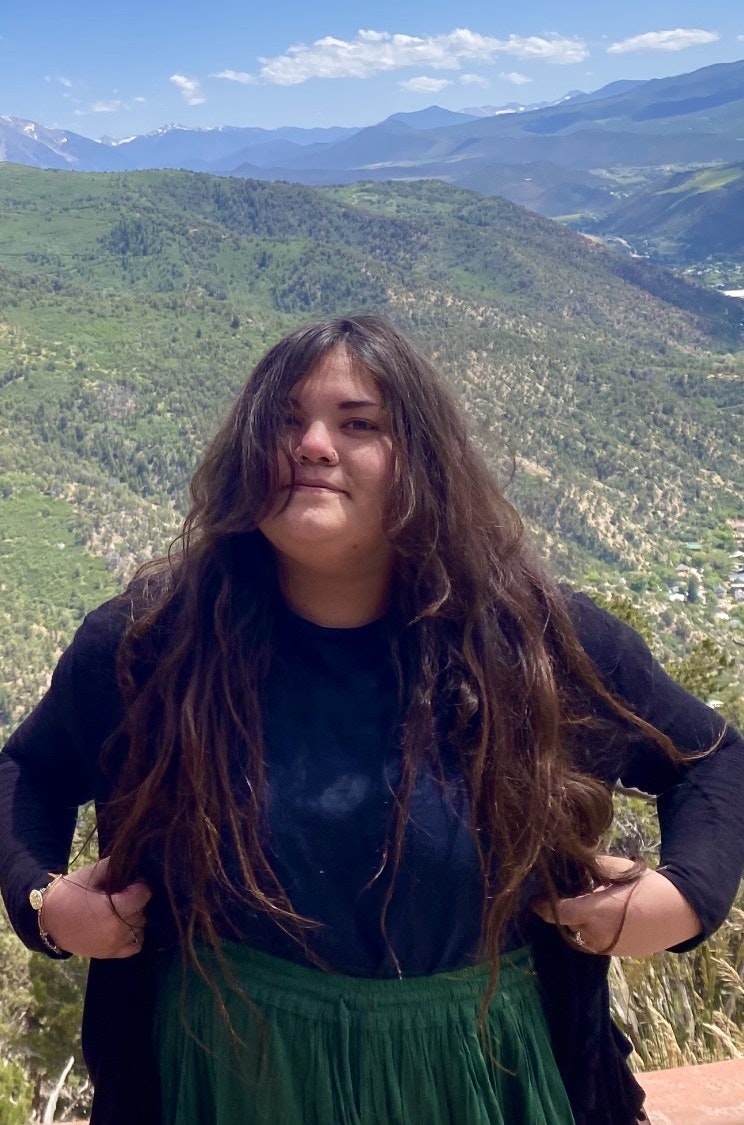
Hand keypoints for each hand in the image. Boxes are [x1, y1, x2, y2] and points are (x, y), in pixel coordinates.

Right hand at [41, 857, 151, 958]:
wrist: (47, 919)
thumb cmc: (68, 894)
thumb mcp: (90, 874)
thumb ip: (112, 867)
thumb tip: (132, 864)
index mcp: (112, 910)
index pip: (143, 896)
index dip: (139, 886)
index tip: (131, 883)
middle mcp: (116, 930)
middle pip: (141, 912)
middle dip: (136, 901)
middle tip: (124, 894)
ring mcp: (113, 945)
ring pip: (140, 928)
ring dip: (135, 917)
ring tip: (122, 909)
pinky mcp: (109, 954)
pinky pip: (134, 946)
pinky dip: (135, 936)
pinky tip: (126, 925)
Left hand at [532, 855, 701, 956]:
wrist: (677, 912)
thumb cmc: (644, 885)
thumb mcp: (616, 869)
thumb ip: (591, 868)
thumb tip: (570, 862)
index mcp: (594, 911)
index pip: (557, 912)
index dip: (543, 906)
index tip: (535, 899)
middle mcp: (596, 934)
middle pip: (568, 923)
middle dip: (566, 910)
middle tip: (569, 893)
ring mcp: (606, 948)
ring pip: (581, 934)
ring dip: (581, 922)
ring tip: (592, 903)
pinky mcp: (616, 955)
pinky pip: (595, 942)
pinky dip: (594, 930)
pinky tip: (606, 916)